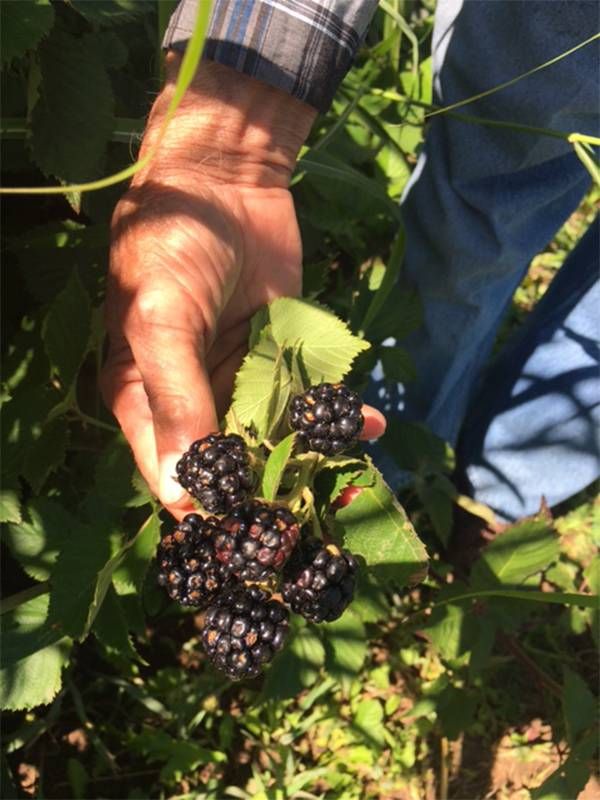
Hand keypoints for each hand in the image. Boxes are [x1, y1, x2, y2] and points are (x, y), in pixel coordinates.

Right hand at [101, 58, 384, 518]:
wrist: (224, 178)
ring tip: (350, 465)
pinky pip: (307, 396)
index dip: (206, 508)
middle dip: (269, 489)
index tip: (249, 537)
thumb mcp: (162, 319)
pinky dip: (336, 411)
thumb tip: (182, 490)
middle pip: (227, 464)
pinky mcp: (281, 356)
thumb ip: (176, 399)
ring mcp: (239, 378)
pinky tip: (367, 423)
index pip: (171, 472)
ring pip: (275, 436)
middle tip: (312, 517)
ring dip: (312, 452)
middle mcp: (192, 398)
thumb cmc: (174, 243)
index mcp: (144, 397)